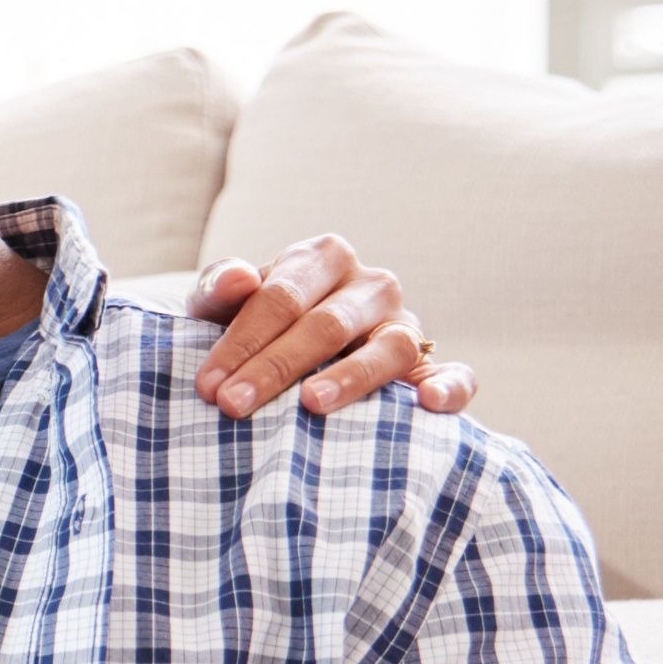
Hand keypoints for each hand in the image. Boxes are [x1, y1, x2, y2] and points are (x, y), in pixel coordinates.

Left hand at [187, 234, 474, 418]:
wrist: (284, 352)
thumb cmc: (250, 327)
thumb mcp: (221, 305)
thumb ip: (220, 288)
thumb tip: (237, 279)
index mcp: (323, 257)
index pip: (282, 297)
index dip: (242, 342)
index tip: (208, 386)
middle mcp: (370, 285)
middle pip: (327, 325)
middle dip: (276, 367)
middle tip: (234, 405)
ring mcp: (405, 322)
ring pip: (391, 346)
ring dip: (351, 376)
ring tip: (311, 404)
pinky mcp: (431, 364)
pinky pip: (454, 372)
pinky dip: (450, 386)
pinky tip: (427, 403)